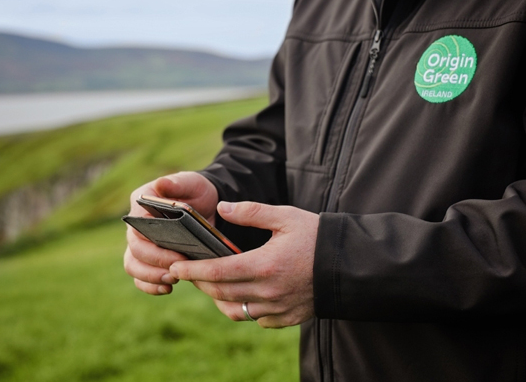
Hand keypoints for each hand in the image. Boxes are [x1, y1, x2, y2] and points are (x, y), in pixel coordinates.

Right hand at [123, 171, 217, 294]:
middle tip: (177, 273)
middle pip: (134, 251)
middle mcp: (135, 226)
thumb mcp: (192, 183)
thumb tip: (162, 184)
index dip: (154, 247)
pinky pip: (140, 277)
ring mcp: (140, 244)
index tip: (178, 256)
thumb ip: (178, 183)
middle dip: (155, 265)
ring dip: (150, 277)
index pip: (137, 228)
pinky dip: (150, 286)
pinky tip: (167, 290)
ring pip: (133, 266)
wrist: (206, 205)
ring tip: (172, 282)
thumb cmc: (196, 191)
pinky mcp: (149, 259)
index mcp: (141, 204)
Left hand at [169, 201, 317, 327]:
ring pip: (235, 310)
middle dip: (199, 283)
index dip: (193, 270)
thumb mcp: (285, 217)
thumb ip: (252, 212)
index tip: (176, 266)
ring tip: (211, 284)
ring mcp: (277, 308)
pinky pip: (255, 318)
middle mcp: (268, 291)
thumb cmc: (317, 236)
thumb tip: (222, 208)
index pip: (217, 272)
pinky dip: (242, 308)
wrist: (349, 264)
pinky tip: (240, 295)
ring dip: (217, 298)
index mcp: (265, 265)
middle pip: (220, 293)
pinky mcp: (286, 318)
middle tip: (188, 272)